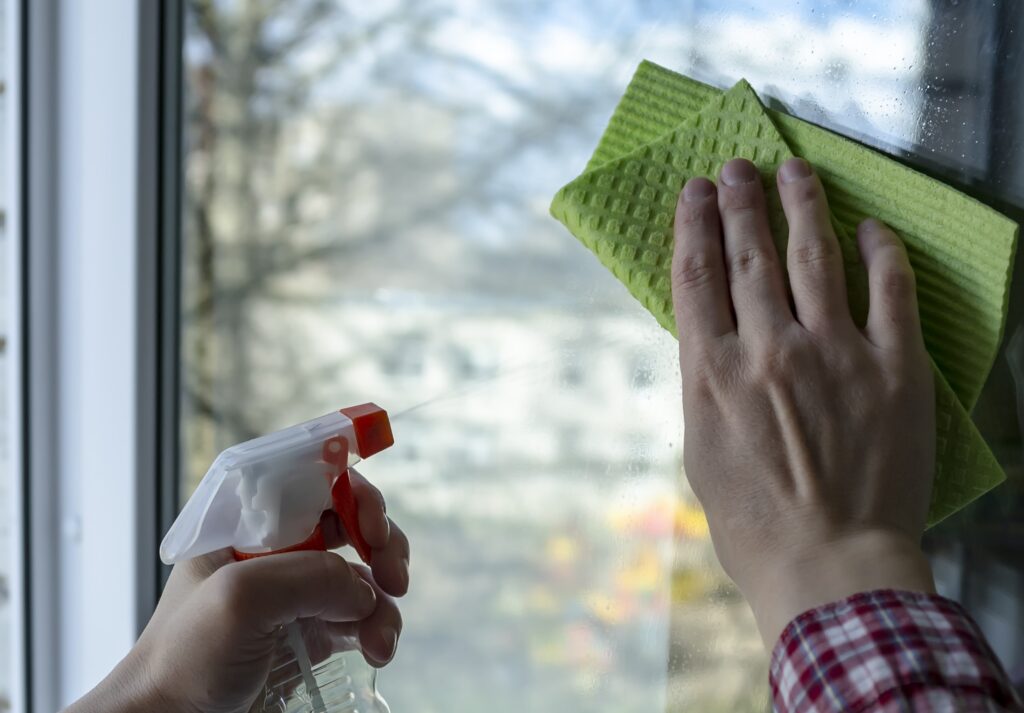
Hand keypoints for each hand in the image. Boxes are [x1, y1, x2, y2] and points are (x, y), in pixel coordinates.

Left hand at [66, 470, 409, 712]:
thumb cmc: (182, 661)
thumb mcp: (239, 600)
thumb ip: (309, 578)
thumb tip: (364, 592)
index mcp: (246, 523)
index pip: (311, 478)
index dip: (351, 492)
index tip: (371, 529)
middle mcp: (274, 551)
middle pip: (349, 520)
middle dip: (383, 544)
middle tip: (395, 577)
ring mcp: (294, 593)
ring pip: (363, 574)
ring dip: (384, 602)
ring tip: (381, 640)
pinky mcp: (310, 633)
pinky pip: (362, 617)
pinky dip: (379, 630)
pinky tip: (378, 651)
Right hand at [671, 157, 935, 646]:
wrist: (830, 567)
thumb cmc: (754, 524)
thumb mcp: (701, 452)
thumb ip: (706, 385)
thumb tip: (714, 338)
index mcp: (713, 374)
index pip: (697, 277)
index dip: (694, 225)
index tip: (695, 191)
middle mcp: (769, 352)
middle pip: (750, 256)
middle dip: (740, 203)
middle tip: (737, 168)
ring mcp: (836, 355)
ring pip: (815, 258)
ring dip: (801, 207)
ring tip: (793, 171)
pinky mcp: (895, 370)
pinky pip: (890, 292)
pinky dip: (880, 252)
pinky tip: (870, 226)